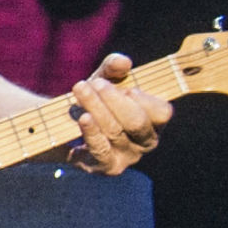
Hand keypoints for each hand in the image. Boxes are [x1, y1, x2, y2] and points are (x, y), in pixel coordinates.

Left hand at [63, 52, 171, 173]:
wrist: (65, 127)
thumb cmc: (96, 100)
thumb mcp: (105, 79)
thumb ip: (113, 67)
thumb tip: (123, 62)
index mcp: (155, 121)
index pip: (162, 112)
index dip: (145, 100)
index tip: (127, 88)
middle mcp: (146, 142)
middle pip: (136, 122)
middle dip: (115, 100)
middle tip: (96, 83)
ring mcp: (127, 156)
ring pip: (115, 131)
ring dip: (96, 107)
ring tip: (80, 89)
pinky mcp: (105, 166)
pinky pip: (101, 150)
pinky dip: (91, 131)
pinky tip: (83, 117)